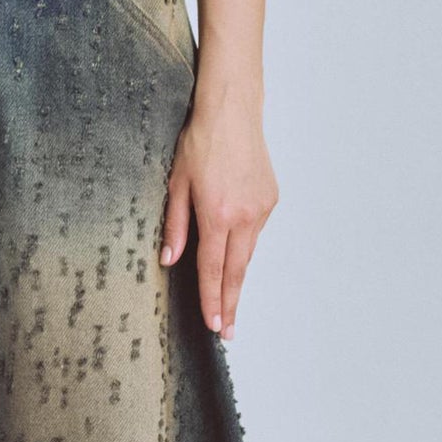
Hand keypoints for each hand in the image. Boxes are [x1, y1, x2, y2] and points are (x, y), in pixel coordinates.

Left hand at [159, 70, 278, 342]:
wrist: (232, 111)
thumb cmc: (200, 141)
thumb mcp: (176, 182)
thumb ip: (176, 225)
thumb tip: (170, 259)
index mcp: (217, 214)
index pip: (212, 269)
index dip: (212, 300)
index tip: (214, 325)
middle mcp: (244, 216)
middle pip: (236, 270)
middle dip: (230, 302)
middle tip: (228, 330)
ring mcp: (261, 208)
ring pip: (248, 251)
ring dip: (237, 274)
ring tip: (228, 298)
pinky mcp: (271, 199)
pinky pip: (255, 230)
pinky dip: (244, 242)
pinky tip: (233, 245)